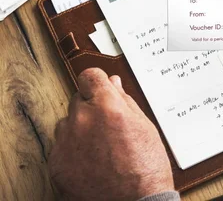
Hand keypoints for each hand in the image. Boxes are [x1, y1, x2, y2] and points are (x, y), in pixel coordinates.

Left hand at [49, 68, 173, 200]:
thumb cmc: (145, 168)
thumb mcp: (145, 127)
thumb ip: (125, 102)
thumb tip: (113, 85)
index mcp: (107, 106)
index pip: (90, 76)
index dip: (98, 82)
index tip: (101, 88)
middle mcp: (82, 119)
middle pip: (79, 100)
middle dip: (92, 107)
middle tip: (109, 126)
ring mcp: (66, 142)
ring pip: (68, 123)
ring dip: (81, 128)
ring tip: (101, 147)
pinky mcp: (56, 163)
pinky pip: (61, 146)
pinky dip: (73, 150)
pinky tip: (92, 161)